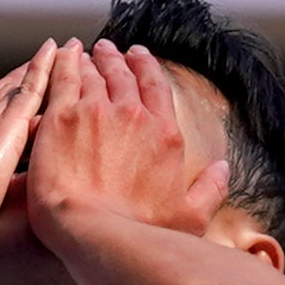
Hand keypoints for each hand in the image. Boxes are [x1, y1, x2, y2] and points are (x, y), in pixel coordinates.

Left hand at [17, 41, 231, 253]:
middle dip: (116, 58)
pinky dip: (63, 62)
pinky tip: (61, 55)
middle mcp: (132, 115)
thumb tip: (223, 170)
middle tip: (107, 49)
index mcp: (164, 134)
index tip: (139, 56)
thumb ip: (210, 191)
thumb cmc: (139, 235)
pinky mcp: (62, 117)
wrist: (94, 234)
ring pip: (93, 73)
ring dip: (90, 60)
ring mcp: (96, 112)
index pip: (156, 87)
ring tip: (83, 54)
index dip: (146, 67)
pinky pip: (63, 77)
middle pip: (123, 75)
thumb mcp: (189, 218)